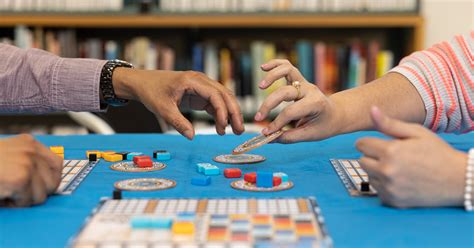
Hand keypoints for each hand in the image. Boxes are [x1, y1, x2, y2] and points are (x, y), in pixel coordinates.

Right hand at [0, 134, 62, 206]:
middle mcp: (31, 150)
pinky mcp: (20, 179)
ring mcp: (27, 163)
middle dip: (37, 192)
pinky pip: (26, 202)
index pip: (57, 163)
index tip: (41, 187)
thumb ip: (27, 161)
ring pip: (41, 196)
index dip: (50, 179)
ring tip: (6, 192)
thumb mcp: (8, 154)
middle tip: (19, 193)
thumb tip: (48, 181)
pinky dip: (12, 203)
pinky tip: (1, 195)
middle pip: (54, 182)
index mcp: (29, 143)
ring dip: (23, 199)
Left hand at [113, 68, 244, 139]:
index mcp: (192, 80)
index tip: (223, 127)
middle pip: (225, 95)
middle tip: (239, 130)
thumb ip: (178, 123)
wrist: (143, 82)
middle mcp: (201, 80)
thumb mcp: (163, 109)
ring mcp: (202, 86)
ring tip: (235, 131)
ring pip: (223, 98)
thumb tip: (192, 137)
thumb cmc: (152, 92)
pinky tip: (223, 127)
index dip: (222, 111)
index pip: (215, 94)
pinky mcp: (200, 93)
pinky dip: (221, 114)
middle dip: (234, 113)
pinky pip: (215, 103)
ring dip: (230, 113)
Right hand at [254, 59, 342, 142]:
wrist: (336, 114)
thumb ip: (289, 137)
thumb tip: (268, 139)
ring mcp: (304, 82)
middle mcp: (310, 90)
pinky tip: (263, 67)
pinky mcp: (299, 79)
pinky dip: (275, 64)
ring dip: (272, 76)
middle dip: (268, 105)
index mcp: (315, 104)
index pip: (290, 112)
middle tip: (258, 118)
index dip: (276, 123)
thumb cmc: (324, 125)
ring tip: (260, 86)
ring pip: (287, 69)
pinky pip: (286, 66)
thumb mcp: (310, 135)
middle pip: (284, 92)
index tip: (267, 133)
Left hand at [356, 106, 466, 207]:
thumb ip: (390, 124)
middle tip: (393, 156)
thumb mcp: (416, 132)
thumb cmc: (438, 153)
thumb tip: (372, 109)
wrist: (458, 180)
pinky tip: (400, 180)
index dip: (370, 142)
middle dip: (373, 156)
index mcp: (390, 151)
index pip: (361, 144)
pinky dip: (384, 185)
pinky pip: (377, 190)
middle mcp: (386, 171)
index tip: (381, 144)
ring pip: (368, 175)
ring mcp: (389, 188)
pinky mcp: (392, 201)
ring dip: (378, 171)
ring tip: (399, 168)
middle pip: (361, 160)